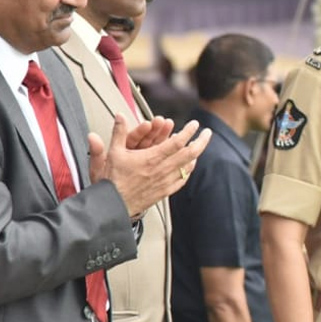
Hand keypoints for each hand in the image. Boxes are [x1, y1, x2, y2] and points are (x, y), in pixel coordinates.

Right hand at [89, 115, 211, 217]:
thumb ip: (119, 132)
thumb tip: (120, 117)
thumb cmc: (113, 180)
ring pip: (187, 166)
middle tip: (207, 133)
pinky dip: (188, 170)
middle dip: (201, 141)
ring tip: (199, 146)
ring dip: (195, 155)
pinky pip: (182, 179)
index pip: (177, 142)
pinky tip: (189, 166)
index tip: (194, 124)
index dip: (188, 131)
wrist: (113, 204)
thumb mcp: (113, 153)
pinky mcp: (165, 191)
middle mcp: (162, 170)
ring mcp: (165, 181)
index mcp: (152, 158)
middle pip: (189, 154)